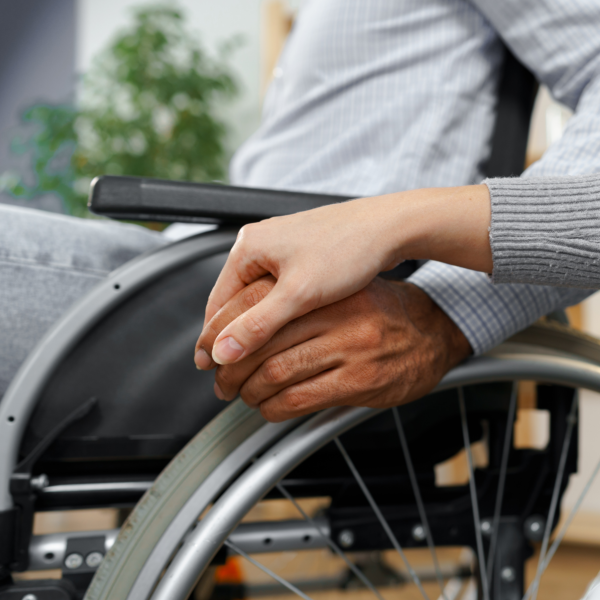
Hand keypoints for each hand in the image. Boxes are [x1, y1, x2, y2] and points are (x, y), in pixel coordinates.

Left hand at [195, 276, 471, 421]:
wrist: (433, 332)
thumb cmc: (381, 311)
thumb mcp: (338, 290)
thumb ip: (295, 300)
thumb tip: (235, 325)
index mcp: (324, 288)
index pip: (254, 306)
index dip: (221, 332)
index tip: (206, 350)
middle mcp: (336, 314)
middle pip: (259, 342)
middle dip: (228, 367)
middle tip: (218, 379)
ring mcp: (350, 348)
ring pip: (275, 373)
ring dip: (248, 392)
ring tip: (243, 395)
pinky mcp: (360, 382)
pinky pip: (300, 399)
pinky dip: (274, 408)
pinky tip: (269, 408)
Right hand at [201, 185, 490, 365]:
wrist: (391, 227)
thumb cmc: (349, 249)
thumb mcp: (299, 295)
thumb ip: (258, 325)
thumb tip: (222, 352)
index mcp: (250, 248)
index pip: (217, 304)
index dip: (212, 340)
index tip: (209, 370)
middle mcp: (261, 243)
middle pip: (234, 301)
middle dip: (231, 336)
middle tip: (227, 373)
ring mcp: (283, 248)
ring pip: (257, 298)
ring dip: (254, 328)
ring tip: (251, 360)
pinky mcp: (305, 254)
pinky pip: (280, 291)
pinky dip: (276, 315)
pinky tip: (282, 336)